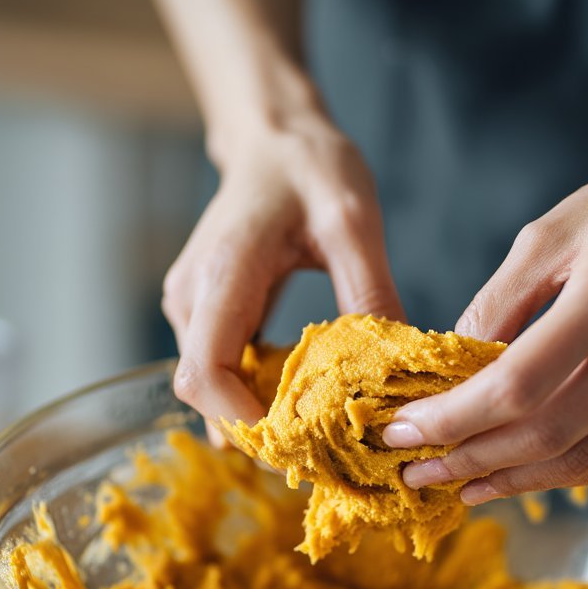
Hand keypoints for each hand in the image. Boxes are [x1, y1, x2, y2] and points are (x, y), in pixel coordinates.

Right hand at [163, 107, 403, 425]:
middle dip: (256, 428)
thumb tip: (397, 363)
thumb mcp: (354, 221)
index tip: (301, 442)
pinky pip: (221, 367)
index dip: (243, 419)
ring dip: (256, 413)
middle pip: (203, 392)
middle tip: (325, 452)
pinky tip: (305, 397)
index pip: (205, 373)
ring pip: (209, 385)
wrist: (273, 135)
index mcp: (223, 274)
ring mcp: (190, 305)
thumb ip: (370, 289)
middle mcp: (191, 296)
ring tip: (322, 430)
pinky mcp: (202, 310)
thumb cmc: (309, 166)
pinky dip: (256, 391)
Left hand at [383, 99, 587, 501]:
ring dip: (514, 480)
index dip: (454, 419)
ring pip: (586, 458)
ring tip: (460, 484)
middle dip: (472, 460)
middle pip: (549, 433)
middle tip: (417, 470)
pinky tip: (520, 475)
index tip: (403, 432)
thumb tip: (449, 368)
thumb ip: (498, 302)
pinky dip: (565, 472)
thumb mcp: (553, 230)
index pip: (519, 384)